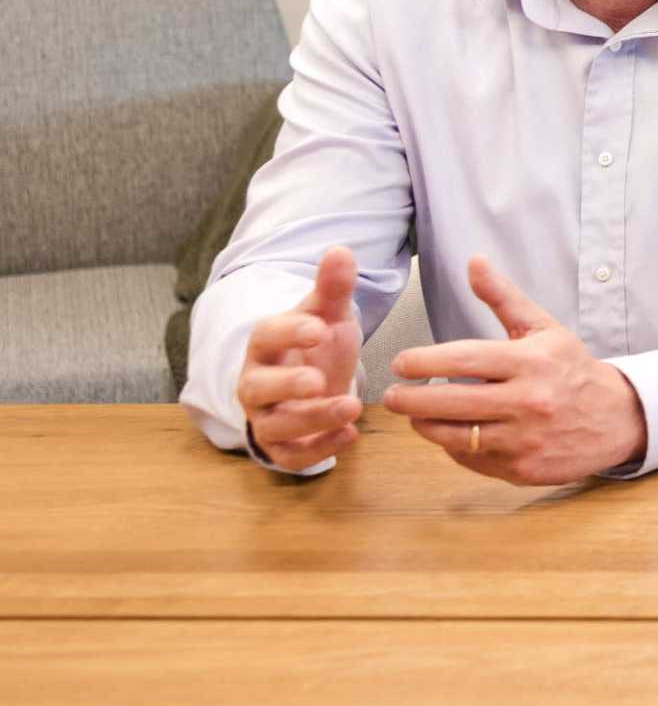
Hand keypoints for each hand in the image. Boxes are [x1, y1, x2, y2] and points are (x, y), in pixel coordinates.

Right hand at [237, 246, 364, 468]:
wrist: (309, 388)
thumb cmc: (314, 349)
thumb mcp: (327, 317)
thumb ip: (333, 289)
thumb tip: (340, 249)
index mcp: (265, 346)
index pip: (266, 336)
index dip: (289, 332)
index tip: (319, 327)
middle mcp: (257, 384)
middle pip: (257, 387)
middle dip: (286, 385)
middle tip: (317, 380)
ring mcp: (266, 418)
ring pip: (276, 425)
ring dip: (312, 419)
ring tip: (352, 407)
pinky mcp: (282, 447)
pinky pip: (291, 456)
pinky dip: (319, 450)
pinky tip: (351, 436)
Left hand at [380, 256, 646, 484]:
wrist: (617, 418)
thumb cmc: (570, 369)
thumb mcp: (542, 328)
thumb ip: (503, 297)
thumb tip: (474, 261)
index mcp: (531, 361)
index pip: (463, 359)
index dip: (422, 361)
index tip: (400, 363)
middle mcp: (528, 401)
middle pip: (448, 402)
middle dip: (409, 399)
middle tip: (392, 395)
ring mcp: (524, 439)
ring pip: (452, 436)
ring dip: (424, 425)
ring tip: (417, 414)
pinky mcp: (522, 469)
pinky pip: (470, 459)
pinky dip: (453, 447)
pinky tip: (452, 433)